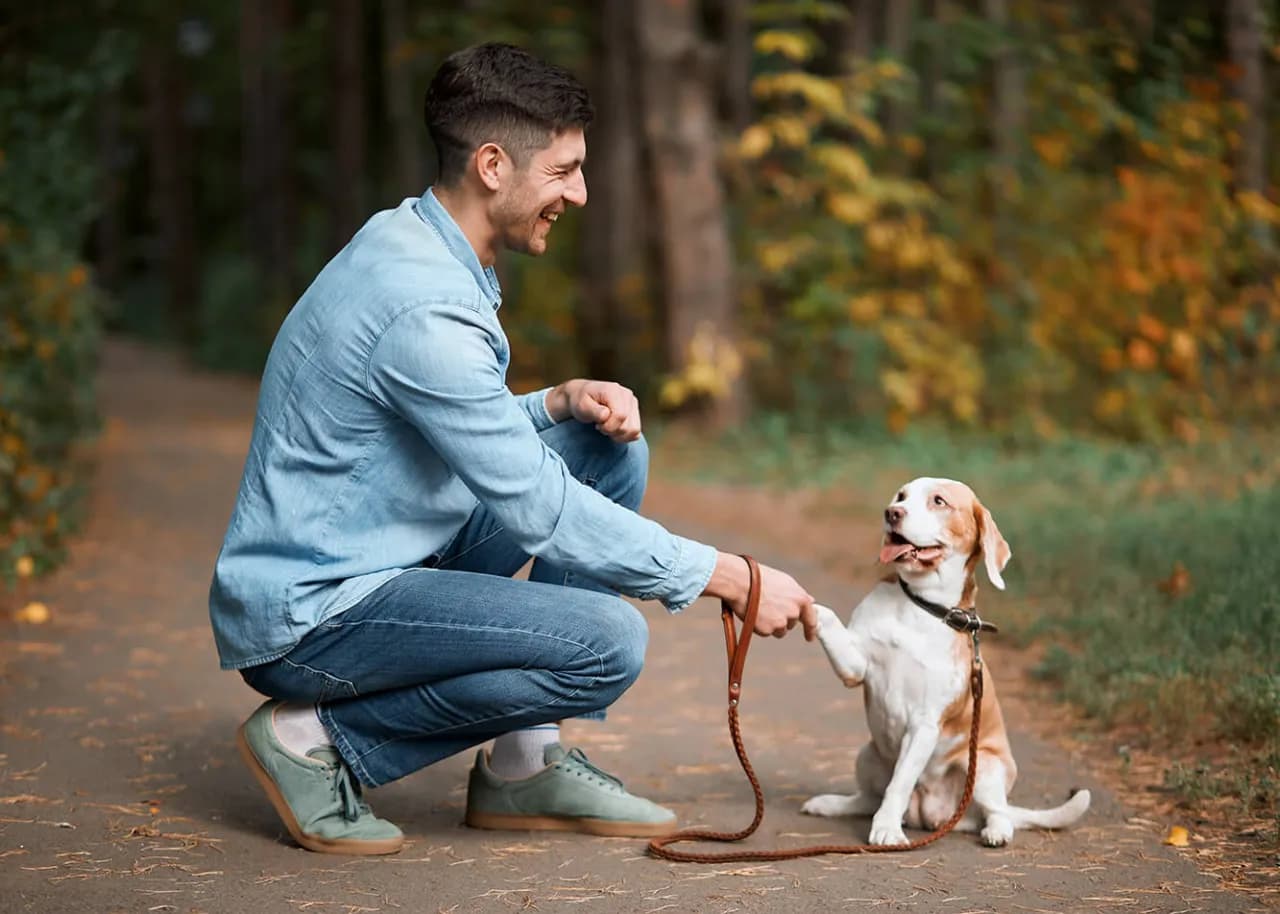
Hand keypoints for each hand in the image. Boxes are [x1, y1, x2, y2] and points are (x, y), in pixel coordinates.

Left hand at [549, 379, 641, 442]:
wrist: (583, 396)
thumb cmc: (581, 401)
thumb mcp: (581, 406)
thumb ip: (593, 410)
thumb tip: (606, 415)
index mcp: (614, 390)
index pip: (620, 415)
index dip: (608, 426)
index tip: (597, 426)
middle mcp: (627, 395)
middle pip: (628, 425)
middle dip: (612, 431)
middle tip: (600, 426)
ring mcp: (633, 403)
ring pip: (634, 430)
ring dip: (619, 435)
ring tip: (607, 427)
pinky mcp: (635, 412)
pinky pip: (636, 432)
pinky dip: (625, 436)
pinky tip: (613, 429)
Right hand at [703, 553, 817, 640]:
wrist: (740, 581)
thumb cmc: (760, 577)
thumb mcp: (784, 582)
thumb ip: (798, 595)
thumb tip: (811, 601)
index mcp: (801, 598)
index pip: (812, 619)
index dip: (811, 630)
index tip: (810, 637)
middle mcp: (793, 612)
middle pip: (791, 624)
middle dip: (782, 619)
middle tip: (769, 607)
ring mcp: (781, 622)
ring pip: (779, 630)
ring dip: (771, 624)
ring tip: (759, 608)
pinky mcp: (767, 630)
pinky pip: (765, 632)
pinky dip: (760, 625)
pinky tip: (753, 612)